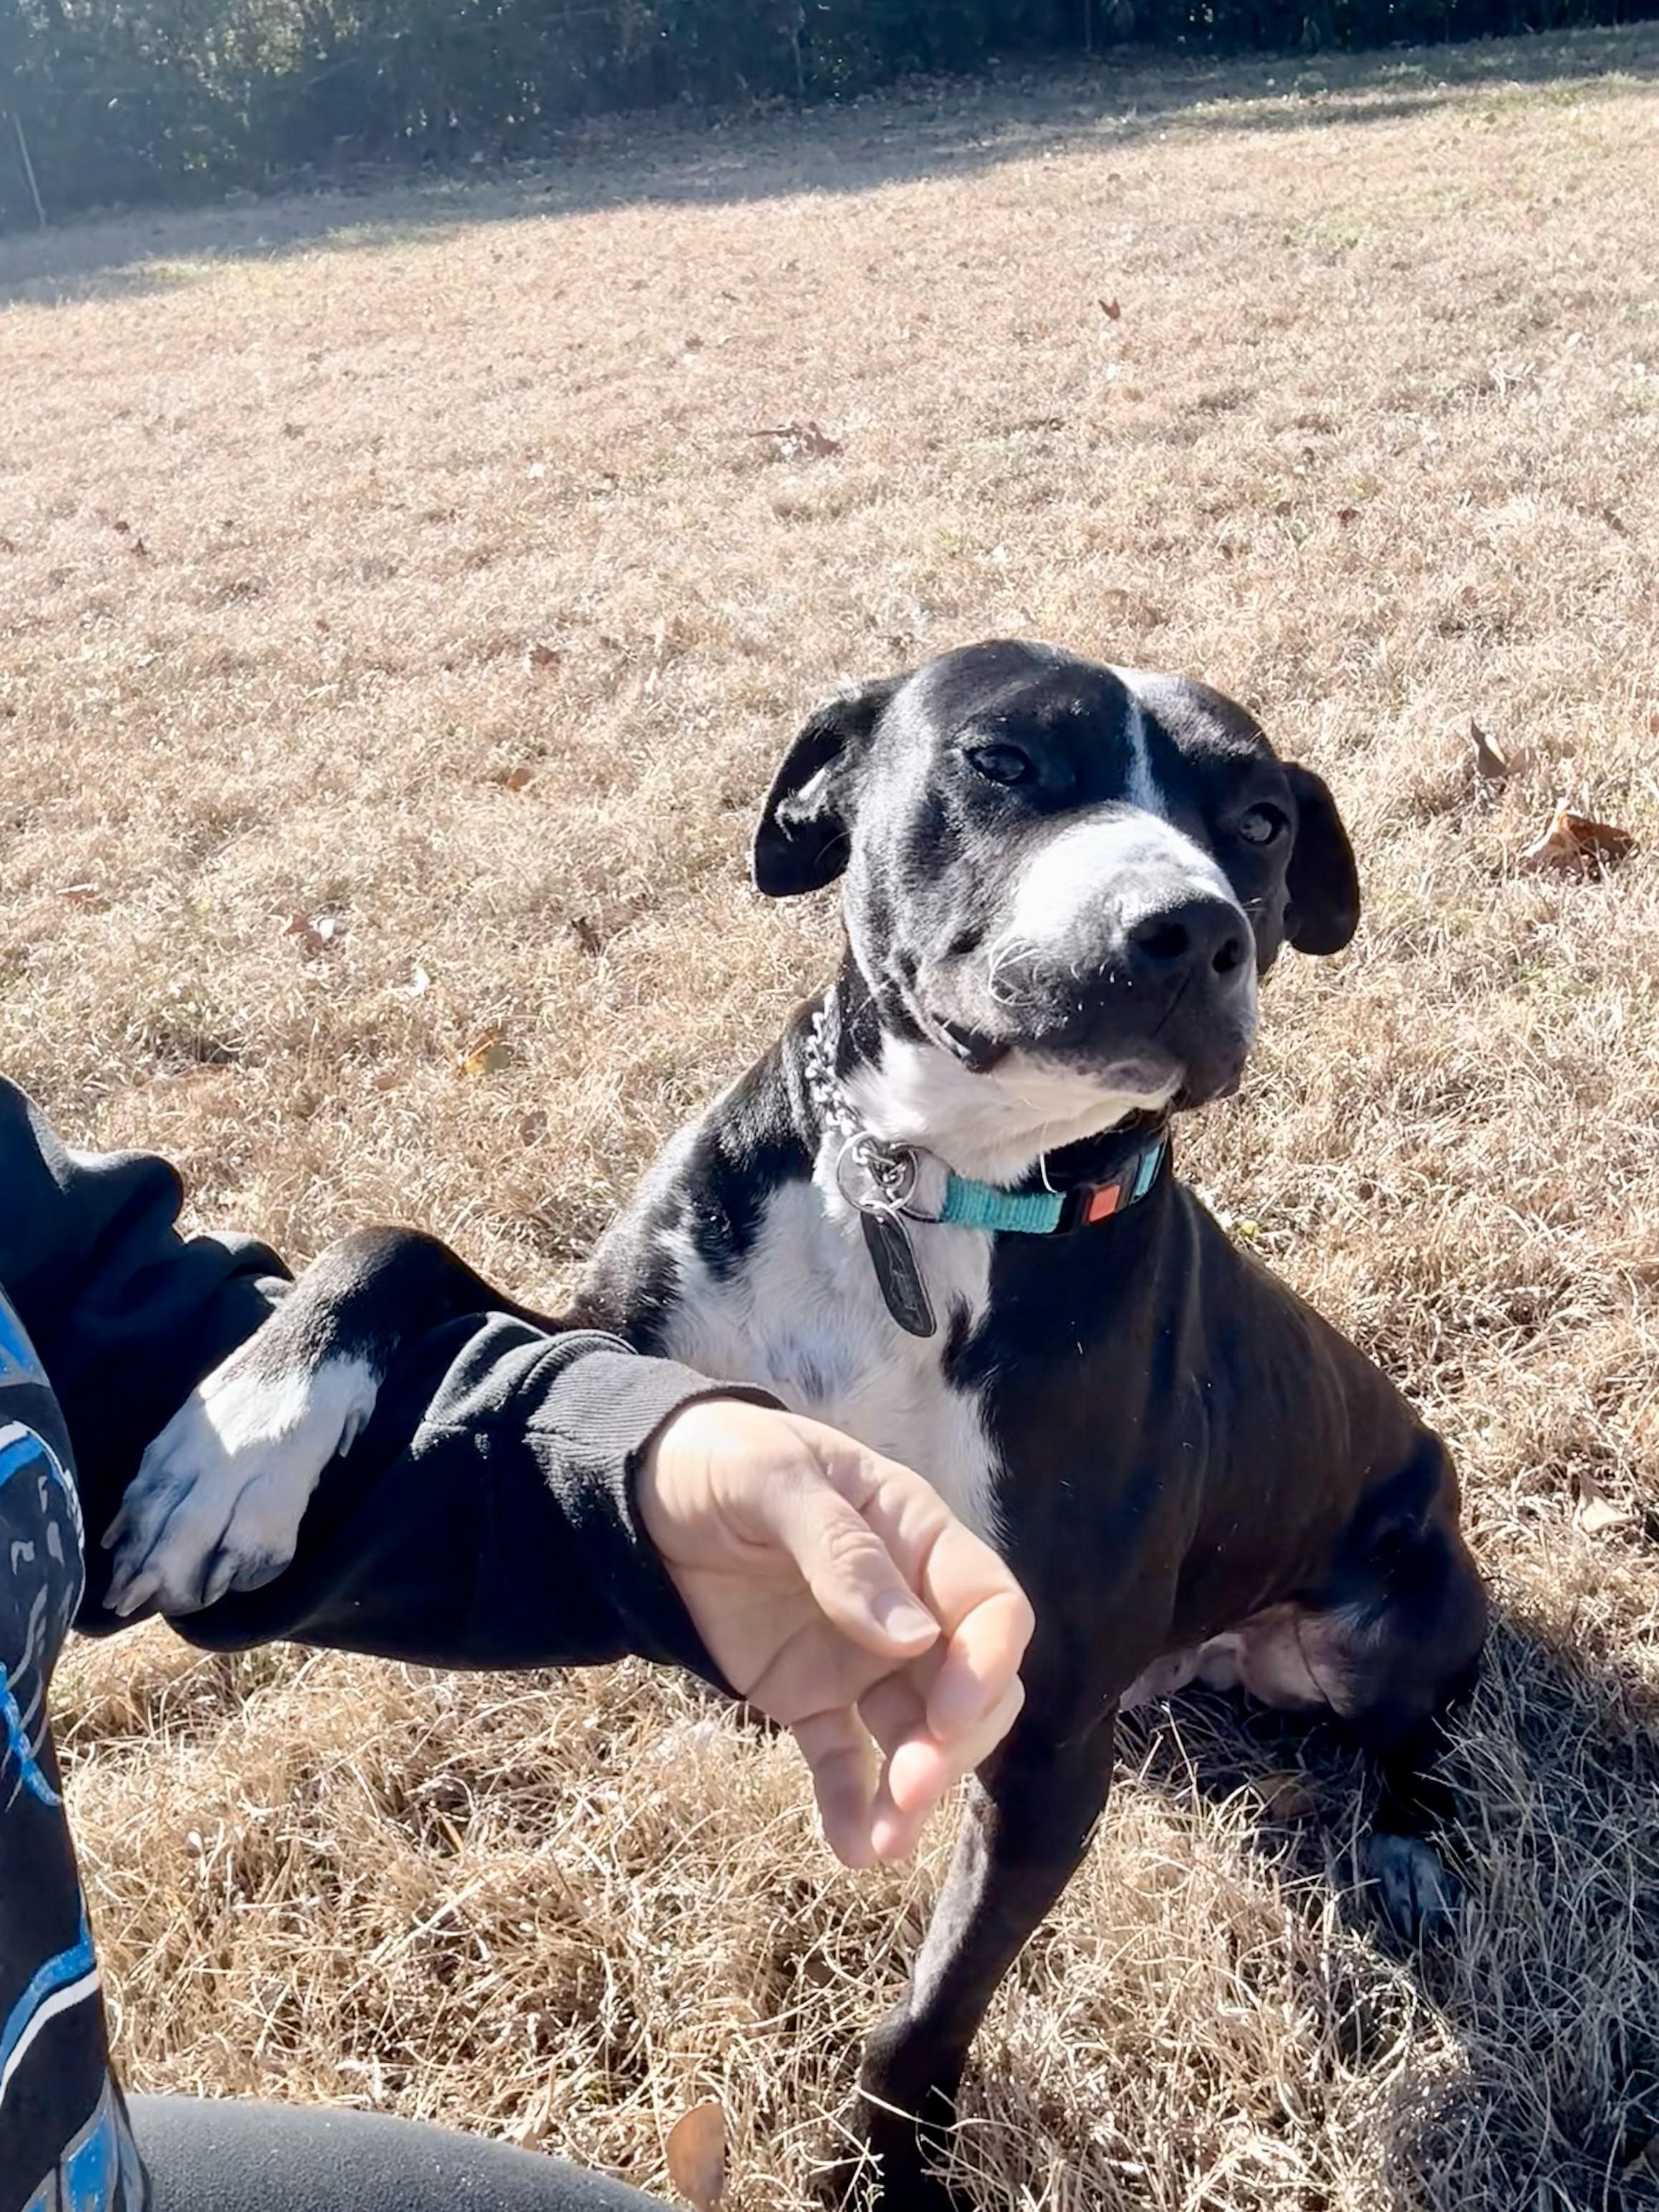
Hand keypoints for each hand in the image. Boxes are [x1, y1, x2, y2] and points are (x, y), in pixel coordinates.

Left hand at [637, 1398, 1033, 1868]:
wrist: (641, 1490)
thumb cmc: (721, 1458)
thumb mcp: (774, 1479)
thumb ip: (842, 1552)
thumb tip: (915, 1639)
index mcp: (915, 1535)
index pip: (990, 1607)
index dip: (986, 1665)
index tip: (948, 1714)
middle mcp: (905, 1605)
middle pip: (969, 1686)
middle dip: (954, 1744)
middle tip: (912, 1785)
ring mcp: (859, 1658)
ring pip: (916, 1737)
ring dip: (911, 1793)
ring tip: (880, 1846)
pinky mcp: (809, 1698)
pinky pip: (843, 1761)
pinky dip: (851, 1807)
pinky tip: (850, 1850)